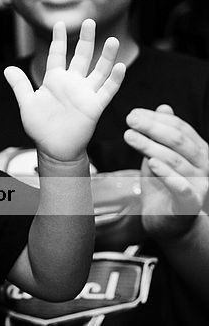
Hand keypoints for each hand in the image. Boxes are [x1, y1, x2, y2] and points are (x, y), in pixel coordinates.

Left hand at [5, 19, 125, 161]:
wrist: (53, 148)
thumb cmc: (40, 126)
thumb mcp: (27, 103)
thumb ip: (20, 85)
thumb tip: (7, 69)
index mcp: (55, 80)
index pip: (58, 54)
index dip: (59, 39)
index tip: (59, 23)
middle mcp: (72, 83)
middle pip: (81, 56)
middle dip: (86, 39)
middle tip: (89, 21)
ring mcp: (85, 93)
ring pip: (99, 70)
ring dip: (106, 56)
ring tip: (113, 40)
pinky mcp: (94, 106)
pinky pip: (107, 90)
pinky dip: (115, 79)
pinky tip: (120, 66)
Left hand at [125, 104, 208, 239]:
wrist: (170, 223)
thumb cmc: (164, 188)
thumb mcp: (161, 157)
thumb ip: (162, 136)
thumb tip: (164, 107)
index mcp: (199, 151)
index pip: (180, 128)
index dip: (157, 119)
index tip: (133, 114)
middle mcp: (204, 165)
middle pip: (178, 141)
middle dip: (152, 128)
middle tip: (130, 120)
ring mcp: (200, 185)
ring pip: (175, 160)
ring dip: (150, 146)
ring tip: (130, 136)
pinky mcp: (190, 204)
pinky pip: (182, 188)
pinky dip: (167, 174)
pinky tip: (153, 163)